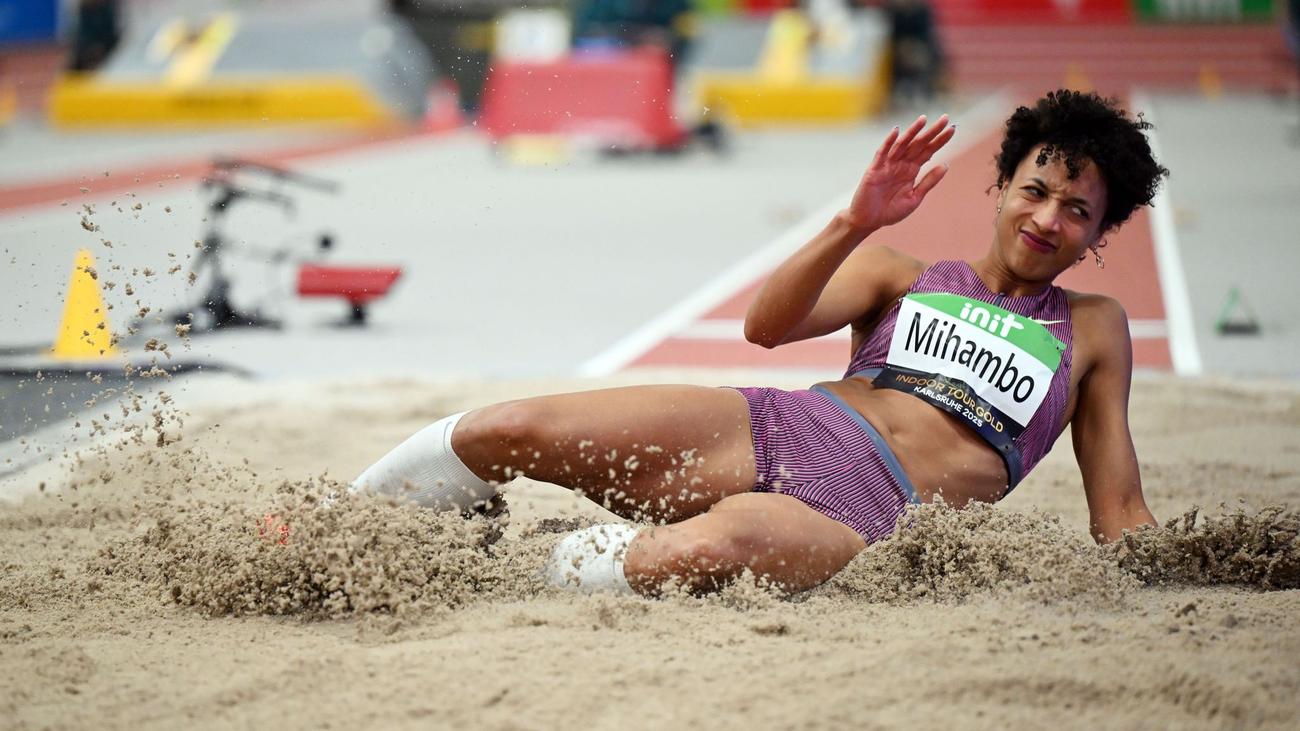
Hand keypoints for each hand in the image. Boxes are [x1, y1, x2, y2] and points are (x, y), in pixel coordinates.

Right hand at [843, 114, 954, 231]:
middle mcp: (901, 164)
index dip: (940, 140)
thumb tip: (946, 165)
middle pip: (918, 144)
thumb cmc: (890, 211)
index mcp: (912, 170)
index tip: (953, 129)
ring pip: (902, 145)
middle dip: (931, 132)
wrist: (869, 221)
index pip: (928, 151)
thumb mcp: (914, 198)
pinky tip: (897, 131)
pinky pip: (882, 153)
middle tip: (945, 118)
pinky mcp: (874, 169)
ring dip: (912, 132)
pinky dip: (889, 142)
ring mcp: (888, 165)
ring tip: (924, 120)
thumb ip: (929, 182)